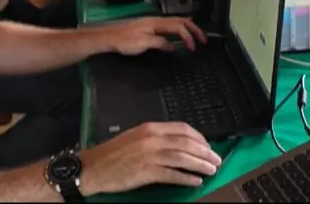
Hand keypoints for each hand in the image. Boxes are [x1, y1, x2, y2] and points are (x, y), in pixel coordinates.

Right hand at [80, 122, 220, 193]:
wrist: (93, 167)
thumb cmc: (112, 153)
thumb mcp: (136, 137)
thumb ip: (156, 137)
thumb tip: (179, 144)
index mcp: (151, 128)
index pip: (183, 128)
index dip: (199, 138)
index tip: (207, 145)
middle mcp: (152, 138)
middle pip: (187, 143)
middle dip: (205, 152)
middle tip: (216, 159)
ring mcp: (150, 155)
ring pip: (183, 158)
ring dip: (200, 165)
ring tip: (211, 170)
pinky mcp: (146, 171)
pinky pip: (172, 174)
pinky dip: (186, 178)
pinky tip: (195, 181)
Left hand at [106, 16, 206, 55]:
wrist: (110, 38)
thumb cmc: (125, 41)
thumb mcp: (144, 43)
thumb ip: (160, 43)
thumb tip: (173, 46)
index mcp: (157, 23)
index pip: (179, 27)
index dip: (188, 36)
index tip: (193, 47)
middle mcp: (157, 20)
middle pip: (181, 21)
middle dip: (194, 29)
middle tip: (204, 39)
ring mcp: (154, 23)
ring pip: (177, 22)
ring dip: (189, 28)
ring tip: (198, 34)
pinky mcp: (151, 27)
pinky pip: (171, 25)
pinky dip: (181, 28)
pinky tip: (181, 31)